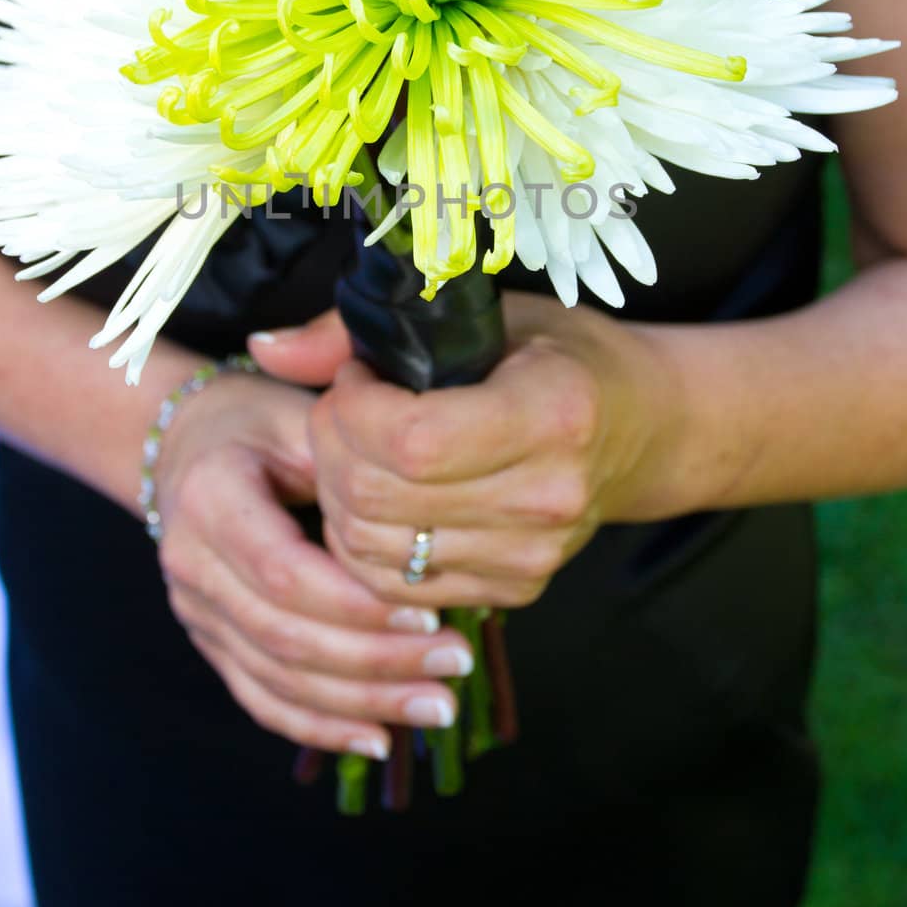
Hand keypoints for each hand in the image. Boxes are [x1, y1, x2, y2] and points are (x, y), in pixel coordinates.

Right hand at [153, 356, 472, 759]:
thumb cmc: (258, 424)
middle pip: (286, 636)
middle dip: (377, 663)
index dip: (357, 605)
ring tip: (437, 705)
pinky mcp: (211, 642)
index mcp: (211, 500)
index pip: (285, 573)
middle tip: (455, 667)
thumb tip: (431, 522)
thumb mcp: (301, 418)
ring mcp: (196, 613)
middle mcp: (191, 566)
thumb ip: (351, 464)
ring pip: (278, 679)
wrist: (185, 445)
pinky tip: (377, 738)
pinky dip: (320, 726)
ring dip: (362, 702)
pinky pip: (262, 699)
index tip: (429, 615)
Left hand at [251, 296, 682, 610]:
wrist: (642, 429)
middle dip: (329, 448)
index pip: (411, 439)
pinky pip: (394, 585)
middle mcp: (547, 497)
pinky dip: (360, 542)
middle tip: (341, 411)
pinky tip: (373, 496)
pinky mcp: (513, 592)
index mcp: (552, 413)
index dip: (353, 409)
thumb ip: (364, 328)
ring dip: (336, 496)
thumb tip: (263, 348)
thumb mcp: (483, 314)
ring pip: (372, 550)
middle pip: (378, 498)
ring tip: (355, 450)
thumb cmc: (560, 356)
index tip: (356, 378)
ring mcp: (532, 557)